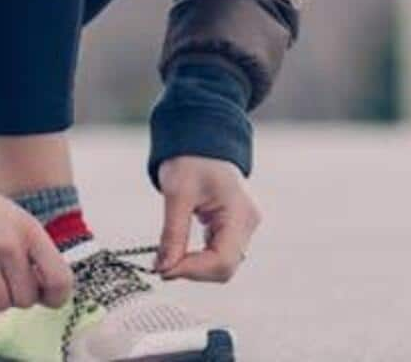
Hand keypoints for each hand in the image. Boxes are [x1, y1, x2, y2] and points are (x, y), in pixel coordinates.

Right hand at [0, 139, 73, 310]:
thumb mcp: (18, 220)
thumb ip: (35, 254)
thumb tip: (45, 295)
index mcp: (30, 231)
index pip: (60, 279)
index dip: (56, 297)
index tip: (46, 297)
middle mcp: (9, 246)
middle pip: (26, 300)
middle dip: (17, 295)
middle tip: (4, 278)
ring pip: (0, 305)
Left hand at [154, 155, 261, 282]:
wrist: (201, 140)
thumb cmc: (191, 159)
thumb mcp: (177, 194)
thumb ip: (172, 234)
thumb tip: (163, 269)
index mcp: (240, 213)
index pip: (221, 260)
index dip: (192, 270)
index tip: (162, 269)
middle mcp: (248, 224)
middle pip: (225, 268)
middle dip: (193, 271)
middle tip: (162, 266)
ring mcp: (243, 227)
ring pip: (222, 266)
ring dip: (195, 267)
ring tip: (169, 257)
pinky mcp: (234, 229)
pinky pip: (219, 255)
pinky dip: (199, 259)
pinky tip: (180, 252)